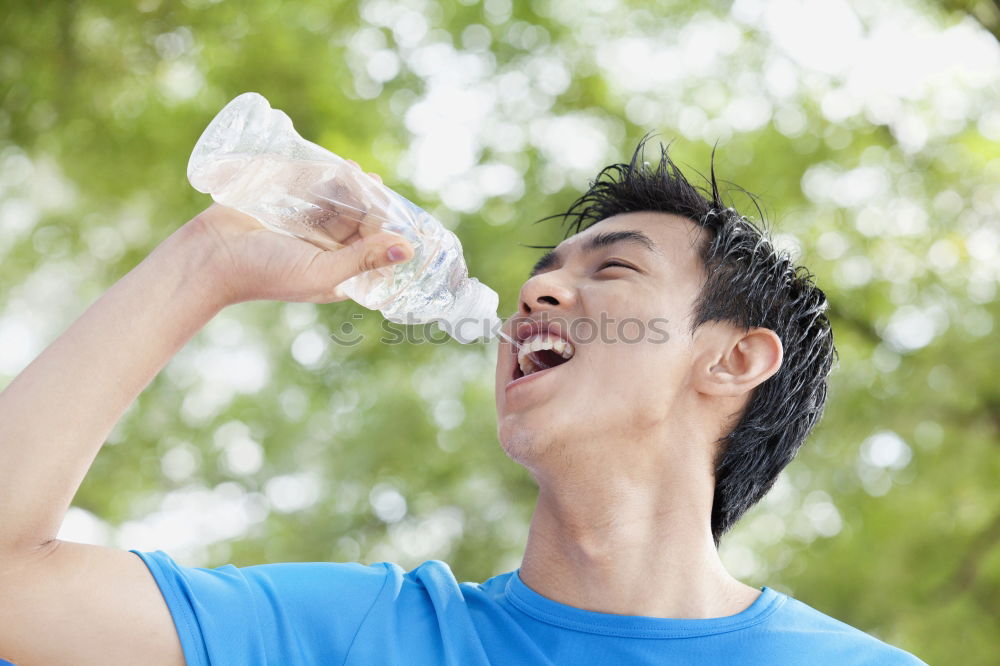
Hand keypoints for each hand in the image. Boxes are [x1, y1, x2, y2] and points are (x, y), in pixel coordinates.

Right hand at [188, 166, 413, 304]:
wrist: (209, 256)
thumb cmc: (266, 273)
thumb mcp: (322, 271)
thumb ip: (364, 260)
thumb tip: (408, 250)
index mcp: (338, 271)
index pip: (373, 246)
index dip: (385, 226)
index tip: (390, 206)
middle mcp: (326, 249)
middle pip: (359, 221)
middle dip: (368, 201)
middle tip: (372, 181)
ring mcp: (306, 226)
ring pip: (339, 202)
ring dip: (349, 186)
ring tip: (353, 172)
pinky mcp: (286, 205)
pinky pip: (313, 188)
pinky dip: (325, 177)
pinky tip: (334, 167)